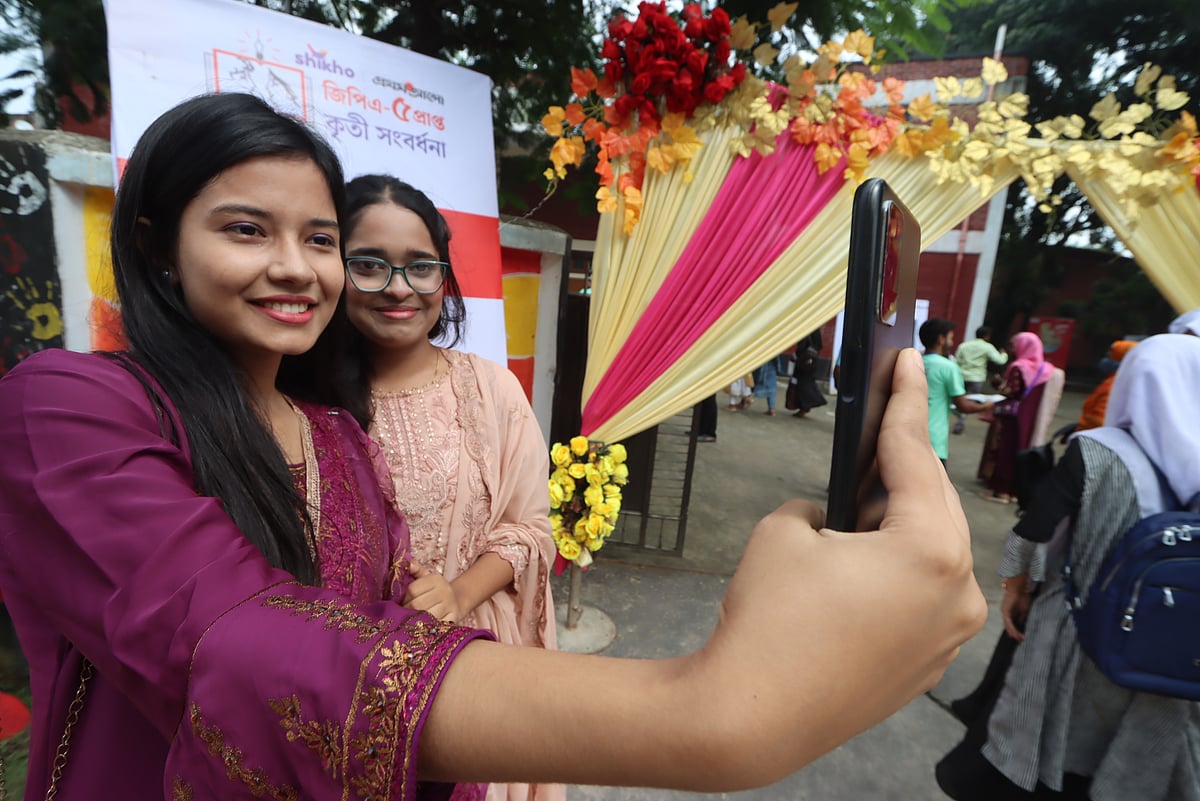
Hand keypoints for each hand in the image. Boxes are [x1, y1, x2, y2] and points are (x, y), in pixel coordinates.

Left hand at [404, 562, 462, 622]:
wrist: (456, 600)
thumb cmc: (434, 590)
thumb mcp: (425, 577)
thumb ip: (414, 569)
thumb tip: (407, 564)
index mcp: (436, 579)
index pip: (412, 589)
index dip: (403, 598)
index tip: (401, 602)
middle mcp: (445, 591)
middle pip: (417, 604)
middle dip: (406, 610)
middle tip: (402, 614)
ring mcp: (450, 606)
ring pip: (425, 616)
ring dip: (415, 621)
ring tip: (410, 621)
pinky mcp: (453, 620)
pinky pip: (434, 626)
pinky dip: (426, 628)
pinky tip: (422, 627)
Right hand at [693, 349, 986, 783]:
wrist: (751, 717)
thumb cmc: (768, 616)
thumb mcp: (786, 528)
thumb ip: (824, 505)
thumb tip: (838, 520)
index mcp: (931, 549)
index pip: (913, 456)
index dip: (902, 400)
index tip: (905, 359)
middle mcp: (958, 591)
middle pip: (932, 504)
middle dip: (901, 465)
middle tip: (878, 421)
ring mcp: (949, 635)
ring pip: (931, 553)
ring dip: (898, 522)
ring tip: (858, 501)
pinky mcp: (929, 665)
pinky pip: (922, 596)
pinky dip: (896, 570)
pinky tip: (858, 565)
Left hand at [1001, 575, 1032, 640]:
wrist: (1019, 587)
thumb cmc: (1023, 596)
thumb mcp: (1025, 609)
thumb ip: (1022, 617)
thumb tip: (1022, 623)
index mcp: (1011, 611)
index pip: (1012, 623)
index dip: (1016, 630)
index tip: (1021, 636)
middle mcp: (1007, 612)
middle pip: (1008, 625)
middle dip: (1014, 633)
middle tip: (1019, 639)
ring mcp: (1005, 611)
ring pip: (1007, 625)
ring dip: (1013, 632)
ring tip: (1018, 638)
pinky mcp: (1005, 611)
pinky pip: (1007, 622)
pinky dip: (1011, 628)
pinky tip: (1015, 633)